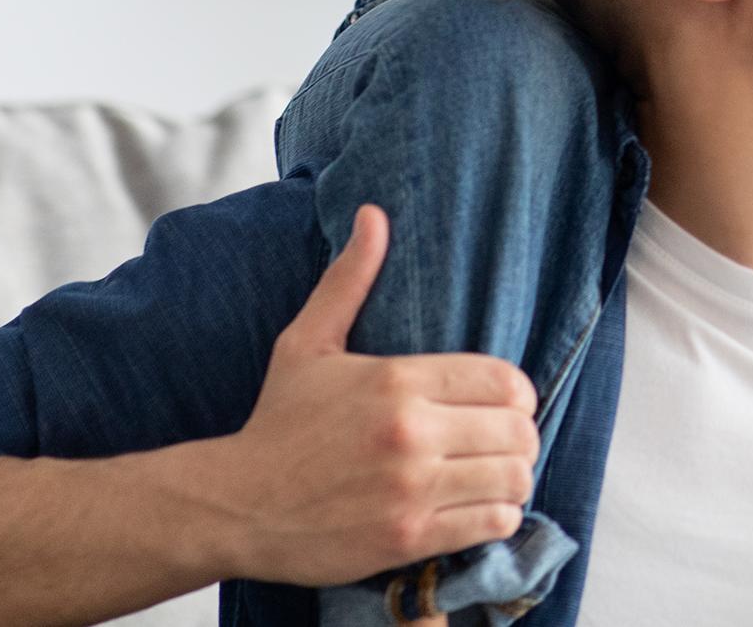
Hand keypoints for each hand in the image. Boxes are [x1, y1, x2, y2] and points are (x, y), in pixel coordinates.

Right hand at [209, 204, 540, 585]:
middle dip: (521, 436)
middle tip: (504, 443)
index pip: (504, 380)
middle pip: (518, 429)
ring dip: (514, 477)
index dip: (517, 393)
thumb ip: (350, 279)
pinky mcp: (407, 537)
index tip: (505, 404)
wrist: (231, 504)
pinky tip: (481, 508)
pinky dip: (498, 517)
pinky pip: (490, 524)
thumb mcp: (308, 342)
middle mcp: (410, 433)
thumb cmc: (277, 421)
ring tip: (497, 475)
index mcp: (398, 380)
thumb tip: (374, 215)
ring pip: (512, 477)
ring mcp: (410, 489)